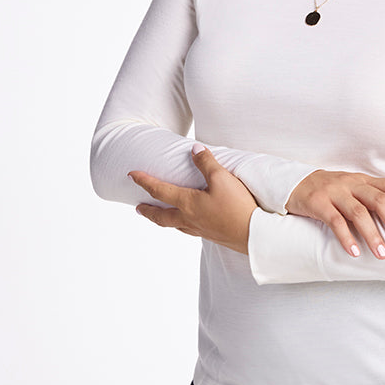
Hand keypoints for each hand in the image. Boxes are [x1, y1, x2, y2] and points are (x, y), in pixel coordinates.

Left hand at [128, 144, 257, 253]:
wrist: (253, 235)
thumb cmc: (237, 206)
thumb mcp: (222, 178)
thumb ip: (207, 163)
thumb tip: (195, 149)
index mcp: (188, 203)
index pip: (160, 190)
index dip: (144, 181)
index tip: (132, 175)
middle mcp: (189, 218)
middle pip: (161, 216)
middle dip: (148, 211)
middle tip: (138, 208)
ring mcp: (200, 229)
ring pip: (174, 225)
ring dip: (163, 220)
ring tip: (161, 216)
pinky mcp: (212, 235)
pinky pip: (189, 230)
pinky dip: (182, 226)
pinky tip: (189, 224)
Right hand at [285, 170, 384, 259]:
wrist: (295, 183)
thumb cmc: (331, 192)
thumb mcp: (353, 190)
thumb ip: (373, 199)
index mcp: (364, 180)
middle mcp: (351, 184)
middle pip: (379, 200)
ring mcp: (334, 192)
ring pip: (358, 212)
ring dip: (372, 234)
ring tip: (382, 254)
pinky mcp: (318, 203)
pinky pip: (334, 221)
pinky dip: (346, 237)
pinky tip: (355, 252)